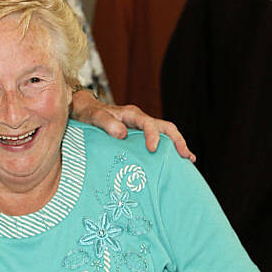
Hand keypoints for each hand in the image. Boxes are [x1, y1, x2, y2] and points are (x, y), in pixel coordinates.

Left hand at [70, 89, 194, 160]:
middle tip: (186, 157)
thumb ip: (106, 123)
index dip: (153, 136)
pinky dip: (167, 150)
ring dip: (176, 145)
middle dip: (177, 141)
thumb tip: (122, 134)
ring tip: (188, 160)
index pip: (149, 123)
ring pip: (165, 134)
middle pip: (165, 127)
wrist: (84, 110)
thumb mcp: (93, 116)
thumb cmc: (88, 113)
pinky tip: (172, 162)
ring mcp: (140, 128)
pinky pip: (157, 141)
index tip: (152, 149)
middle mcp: (139, 120)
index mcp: (131, 114)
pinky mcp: (138, 136)